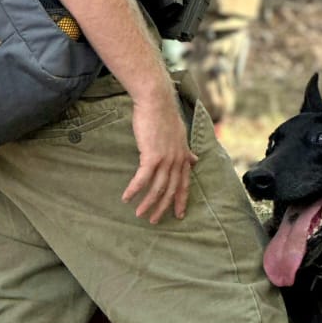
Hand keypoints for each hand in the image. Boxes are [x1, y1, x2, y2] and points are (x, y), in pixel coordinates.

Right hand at [123, 85, 197, 222]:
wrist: (156, 101)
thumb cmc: (165, 116)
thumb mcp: (180, 134)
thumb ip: (185, 150)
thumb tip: (194, 158)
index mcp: (183, 156)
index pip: (185, 184)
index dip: (181, 200)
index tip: (179, 215)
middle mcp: (177, 160)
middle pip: (171, 190)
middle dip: (163, 208)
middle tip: (154, 220)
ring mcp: (165, 159)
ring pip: (157, 188)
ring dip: (148, 203)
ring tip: (139, 214)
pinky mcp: (151, 156)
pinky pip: (142, 178)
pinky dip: (134, 189)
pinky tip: (127, 198)